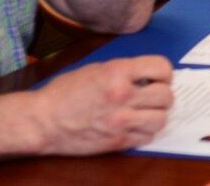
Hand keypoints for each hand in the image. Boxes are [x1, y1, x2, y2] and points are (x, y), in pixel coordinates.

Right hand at [30, 56, 173, 156]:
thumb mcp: (95, 70)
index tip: (159, 77)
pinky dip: (145, 132)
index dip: (164, 72)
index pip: (161, 67)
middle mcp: (123, 96)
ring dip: (157, 115)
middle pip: (166, 96)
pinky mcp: (117, 142)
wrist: (43, 121)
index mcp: (118, 73)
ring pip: (161, 119)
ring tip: (146, 112)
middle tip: (153, 96)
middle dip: (163, 94)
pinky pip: (147, 138)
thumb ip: (123, 72)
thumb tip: (146, 75)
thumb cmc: (64, 92)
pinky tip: (136, 126)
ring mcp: (121, 121)